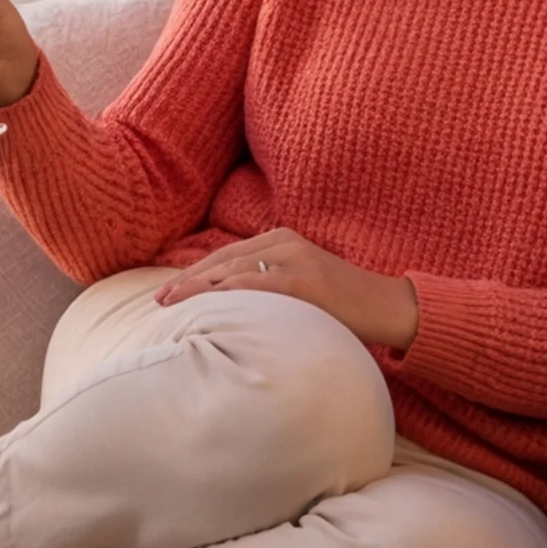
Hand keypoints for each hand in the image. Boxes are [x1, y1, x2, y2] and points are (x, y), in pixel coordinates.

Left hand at [153, 228, 422, 351]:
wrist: (387, 306)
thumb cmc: (343, 305)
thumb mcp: (302, 285)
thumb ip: (270, 286)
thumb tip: (233, 306)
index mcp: (282, 239)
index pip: (227, 255)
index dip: (195, 273)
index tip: (170, 290)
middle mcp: (284, 243)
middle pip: (223, 259)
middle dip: (188, 280)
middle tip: (159, 299)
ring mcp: (293, 259)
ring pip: (232, 271)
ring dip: (197, 289)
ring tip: (170, 305)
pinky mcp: (302, 281)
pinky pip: (255, 287)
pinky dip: (226, 296)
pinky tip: (205, 308)